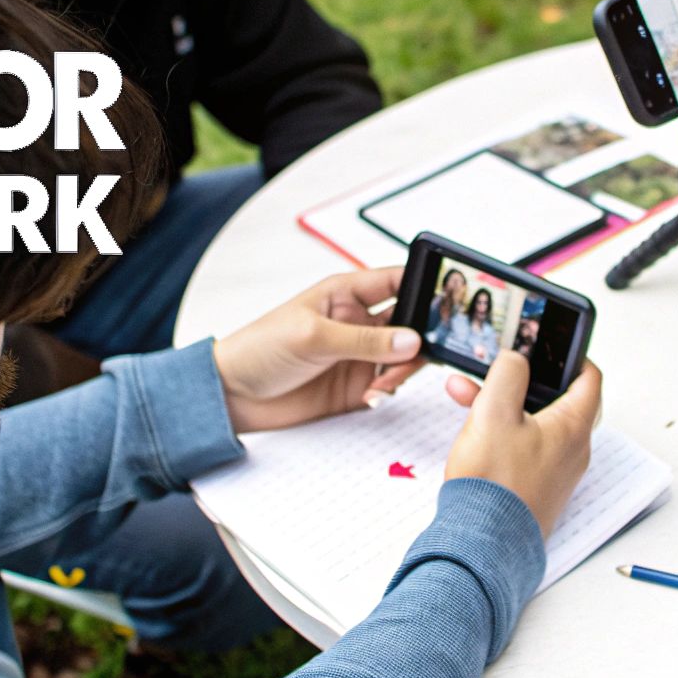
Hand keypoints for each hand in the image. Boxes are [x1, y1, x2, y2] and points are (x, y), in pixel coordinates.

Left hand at [213, 269, 422, 433]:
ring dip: (401, 370)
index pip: (397, 281)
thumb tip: (412, 339)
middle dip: (421, 336)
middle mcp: (358, 321)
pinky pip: (389, 384)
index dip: (423, 285)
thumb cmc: (259, 349)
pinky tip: (370, 396)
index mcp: (346, 293)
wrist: (232, 395)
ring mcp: (359, 354)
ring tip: (380, 383)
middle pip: (410, 321)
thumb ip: (364, 340)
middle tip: (418, 352)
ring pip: (405, 357)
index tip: (445, 301)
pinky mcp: (356, 385)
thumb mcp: (312, 337)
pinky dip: (388, 390)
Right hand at [442, 352, 601, 535]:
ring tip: (464, 393)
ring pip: (531, 422)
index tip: (552, 344)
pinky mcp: (534, 487)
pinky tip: (471, 430)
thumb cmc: (494, 485)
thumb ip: (508, 374)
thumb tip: (517, 360)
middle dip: (519, 379)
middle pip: (554, 399)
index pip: (589, 378)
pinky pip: (522, 446)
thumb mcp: (495, 412)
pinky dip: (500, 430)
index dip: (571, 355)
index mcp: (572, 427)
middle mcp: (571, 450)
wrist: (482, 544)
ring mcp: (553, 471)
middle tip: (496, 368)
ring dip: (501, 403)